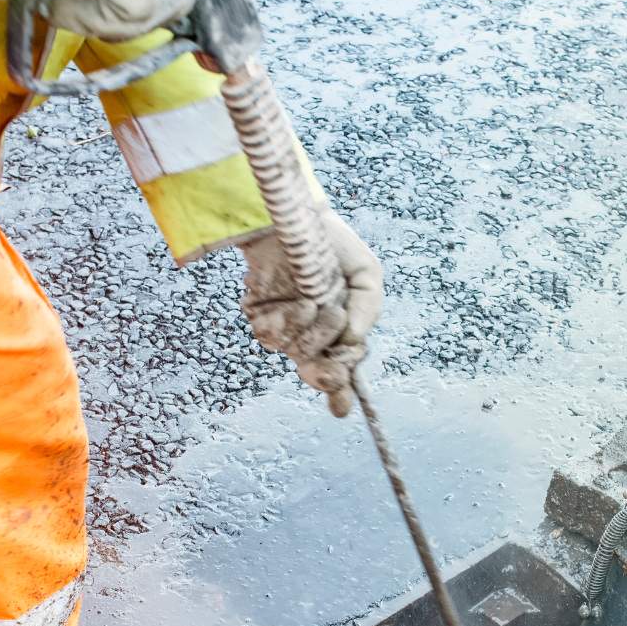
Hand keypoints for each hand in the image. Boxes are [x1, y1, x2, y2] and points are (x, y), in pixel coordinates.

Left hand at [239, 209, 383, 416]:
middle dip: (328, 374)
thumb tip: (354, 344)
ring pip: (297, 355)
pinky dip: (286, 324)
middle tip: (336, 362)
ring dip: (312, 337)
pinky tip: (295, 305)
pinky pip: (270, 337)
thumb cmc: (334, 246)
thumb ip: (368, 310)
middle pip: (316, 376)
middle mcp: (310, 336)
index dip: (339, 395)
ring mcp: (284, 329)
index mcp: (339, 333)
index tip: (339, 408)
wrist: (298, 218)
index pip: (339, 374)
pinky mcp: (258, 316)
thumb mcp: (366, 275)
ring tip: (318, 305)